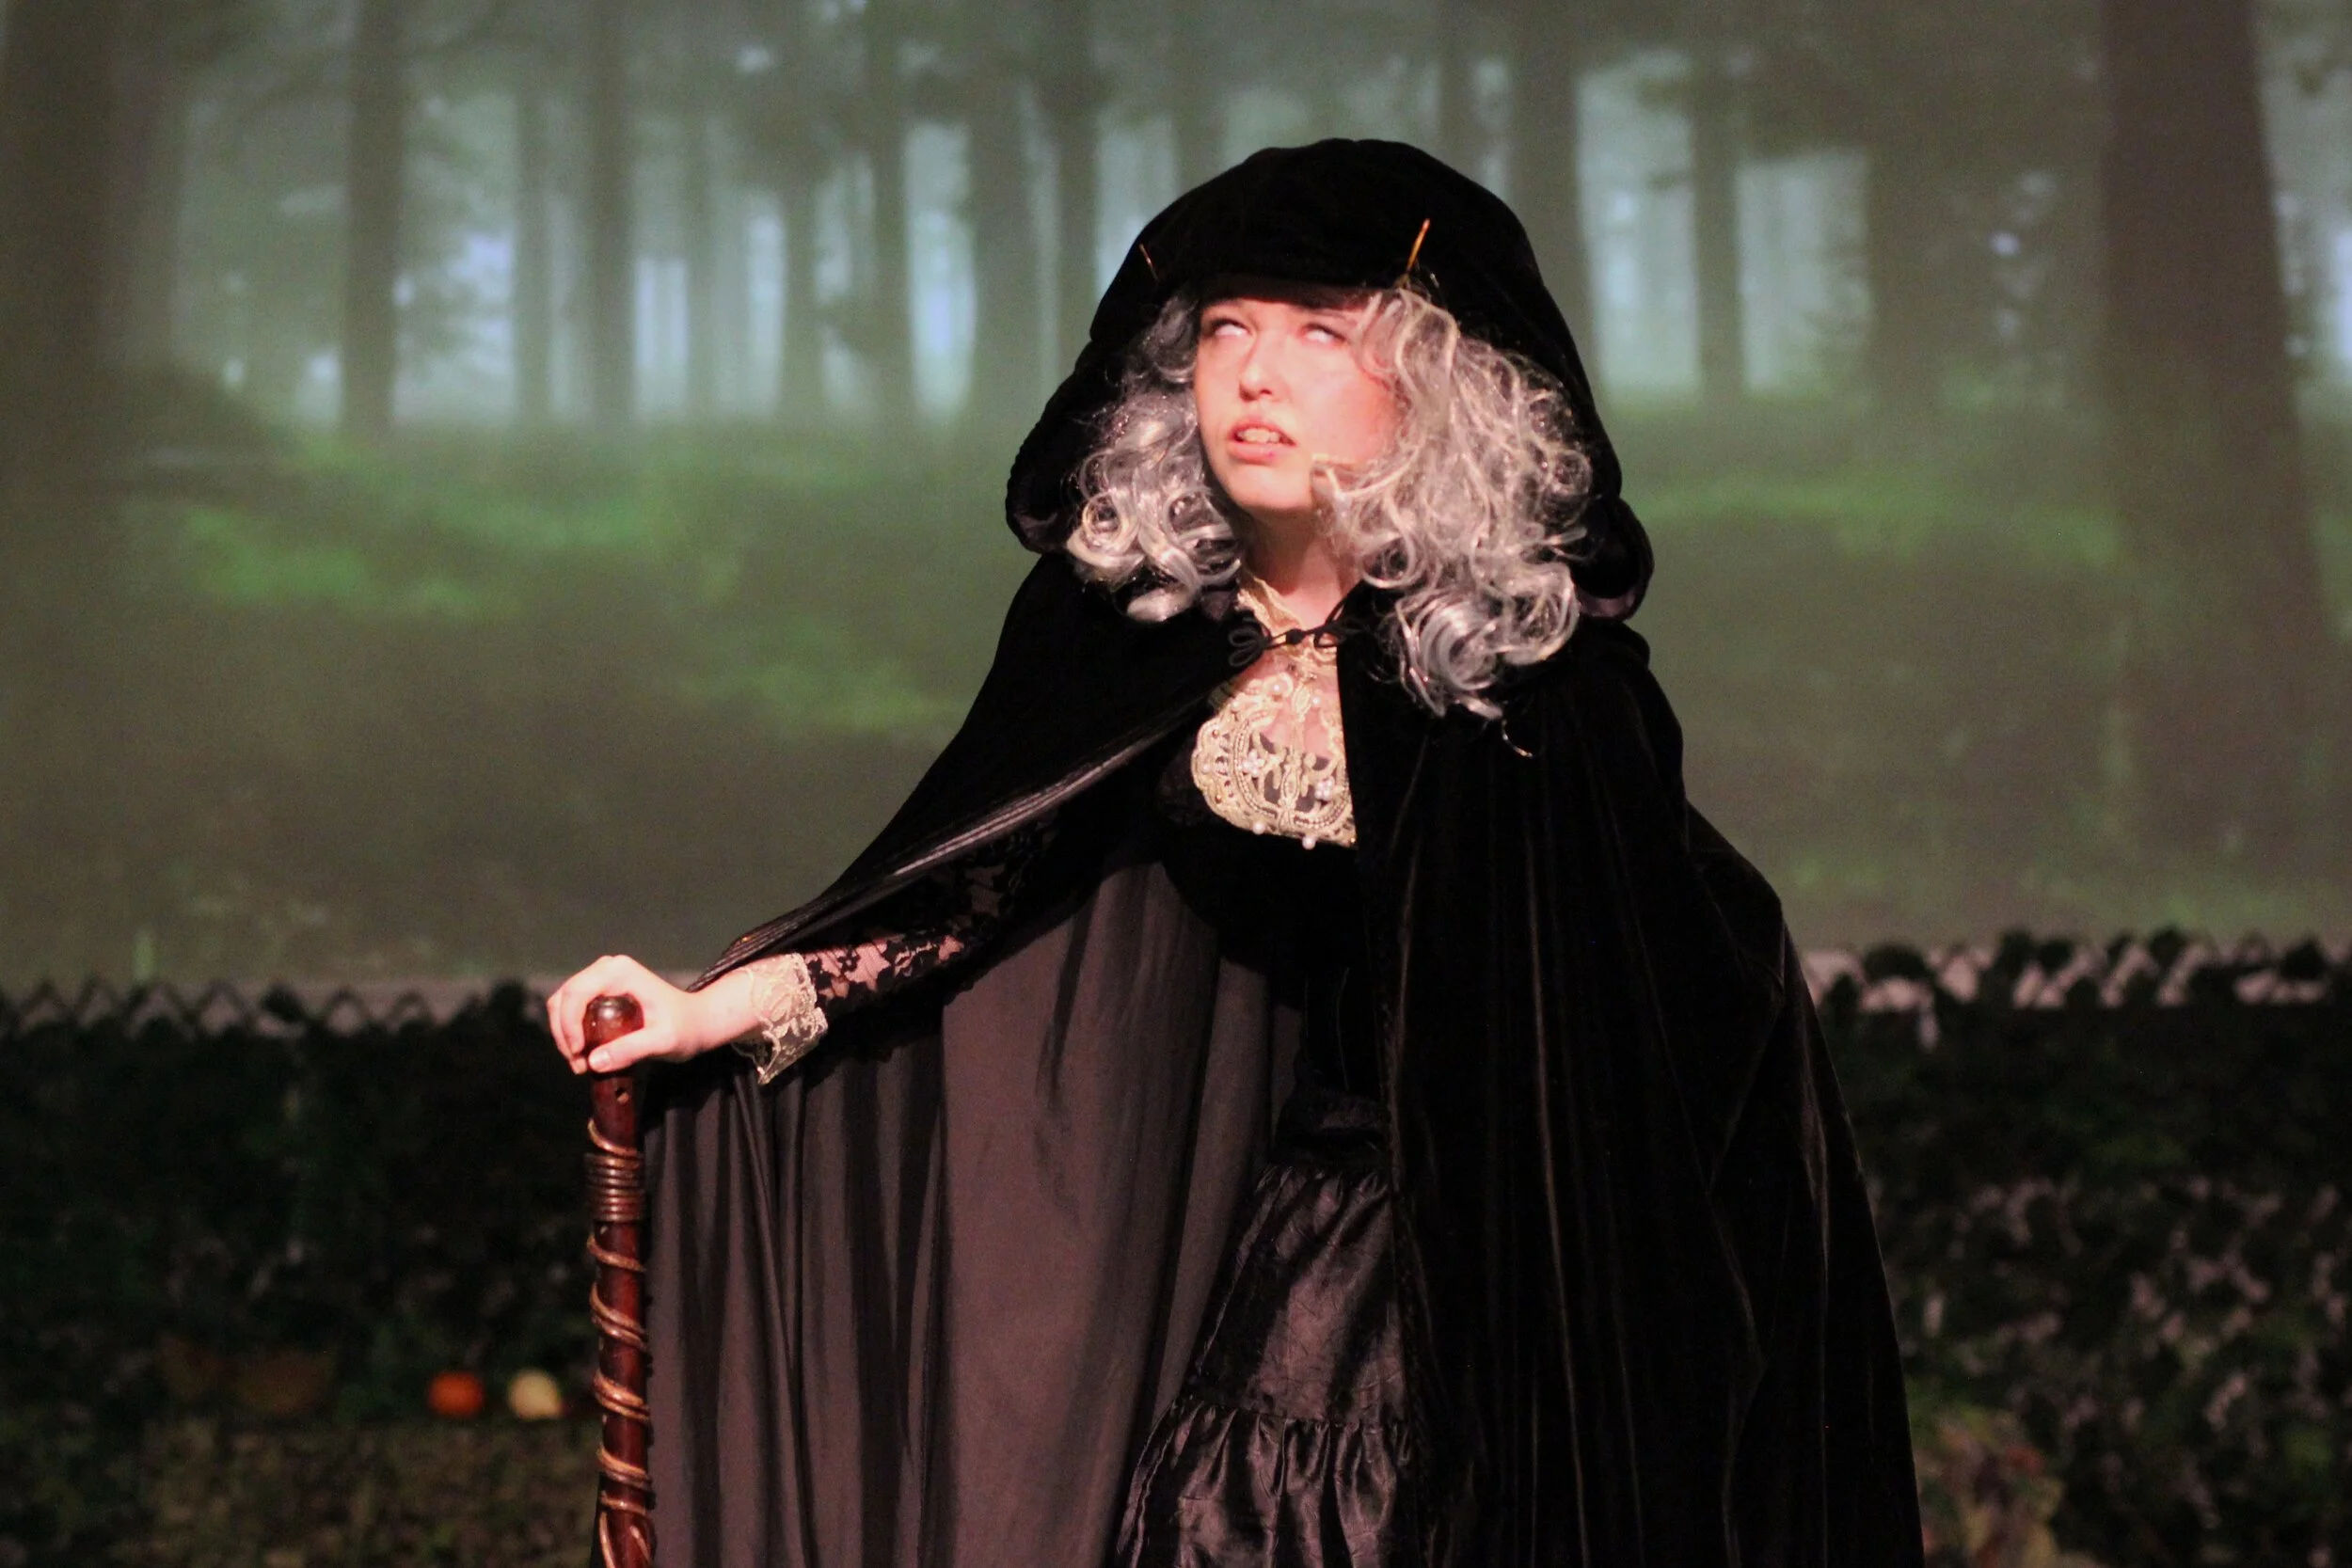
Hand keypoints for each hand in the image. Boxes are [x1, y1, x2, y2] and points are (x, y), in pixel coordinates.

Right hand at [545, 955, 727, 1074]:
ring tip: (581, 1064)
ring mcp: (602, 978)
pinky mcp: (600, 991)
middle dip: (564, 1033)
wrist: (698, 1022)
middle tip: (579, 1065)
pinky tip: (584, 1054)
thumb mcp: (663, 1041)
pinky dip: (570, 1031)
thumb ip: (631, 1049)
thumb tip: (594, 1062)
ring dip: (564, 1034)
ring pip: (563, 1003)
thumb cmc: (686, 1027)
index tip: (579, 1055)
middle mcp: (607, 968)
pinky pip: (572, 1009)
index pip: (576, 993)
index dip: (569, 1025)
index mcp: (620, 972)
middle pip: (564, 998)